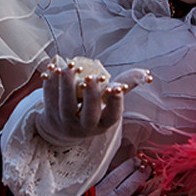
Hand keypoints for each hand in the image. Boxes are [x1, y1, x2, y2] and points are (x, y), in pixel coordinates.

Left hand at [35, 57, 150, 145]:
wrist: (61, 127)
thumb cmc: (92, 109)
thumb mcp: (108, 102)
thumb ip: (126, 85)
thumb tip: (147, 74)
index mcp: (102, 124)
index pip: (112, 116)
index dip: (115, 103)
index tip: (117, 87)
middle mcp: (84, 127)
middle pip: (88, 114)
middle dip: (91, 95)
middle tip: (93, 76)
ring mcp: (65, 122)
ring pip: (65, 105)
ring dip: (67, 85)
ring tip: (70, 67)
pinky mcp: (49, 115)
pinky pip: (49, 98)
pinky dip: (50, 82)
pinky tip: (53, 67)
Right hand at [95, 158, 169, 195]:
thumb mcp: (84, 192)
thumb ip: (96, 181)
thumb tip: (110, 168)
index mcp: (101, 191)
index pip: (119, 173)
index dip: (130, 165)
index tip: (137, 160)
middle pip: (132, 184)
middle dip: (143, 174)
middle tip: (149, 168)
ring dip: (151, 191)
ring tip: (159, 184)